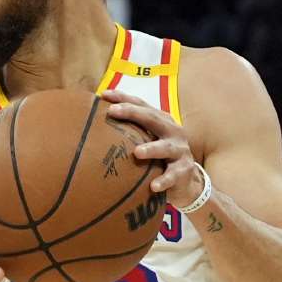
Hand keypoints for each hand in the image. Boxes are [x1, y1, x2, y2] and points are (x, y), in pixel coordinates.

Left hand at [102, 90, 203, 208]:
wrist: (186, 180)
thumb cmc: (159, 156)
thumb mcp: (148, 139)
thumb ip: (130, 130)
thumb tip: (94, 121)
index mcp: (162, 120)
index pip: (142, 105)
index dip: (124, 98)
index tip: (104, 95)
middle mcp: (172, 131)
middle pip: (153, 119)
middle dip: (133, 113)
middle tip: (112, 111)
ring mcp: (180, 150)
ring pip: (165, 148)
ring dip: (151, 149)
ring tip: (137, 152)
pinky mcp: (183, 170)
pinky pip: (172, 175)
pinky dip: (164, 180)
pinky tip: (153, 186)